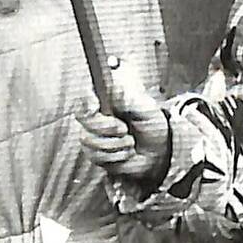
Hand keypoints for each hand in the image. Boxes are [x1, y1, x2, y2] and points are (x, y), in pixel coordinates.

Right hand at [77, 59, 170, 184]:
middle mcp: (97, 116)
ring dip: (115, 144)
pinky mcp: (95, 153)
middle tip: (125, 129)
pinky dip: (115, 156)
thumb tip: (116, 86)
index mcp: (109, 99)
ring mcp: (93, 135)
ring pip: (89, 140)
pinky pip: (95, 156)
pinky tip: (126, 152)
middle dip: (107, 128)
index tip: (95, 108)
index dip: (87, 101)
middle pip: (85, 120)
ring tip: (131, 141)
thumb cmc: (153, 125)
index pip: (87, 95)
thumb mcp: (146, 109)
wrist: (158, 151)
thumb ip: (129, 100)